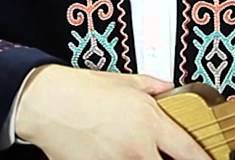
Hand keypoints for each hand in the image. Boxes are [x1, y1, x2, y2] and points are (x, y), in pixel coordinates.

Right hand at [13, 65, 211, 159]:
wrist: (46, 103)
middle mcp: (137, 148)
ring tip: (129, 150)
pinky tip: (112, 153)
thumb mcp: (125, 81)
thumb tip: (168, 86)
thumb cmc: (81, 89)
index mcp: (149, 123)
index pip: (188, 151)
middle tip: (166, 156)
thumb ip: (152, 86)